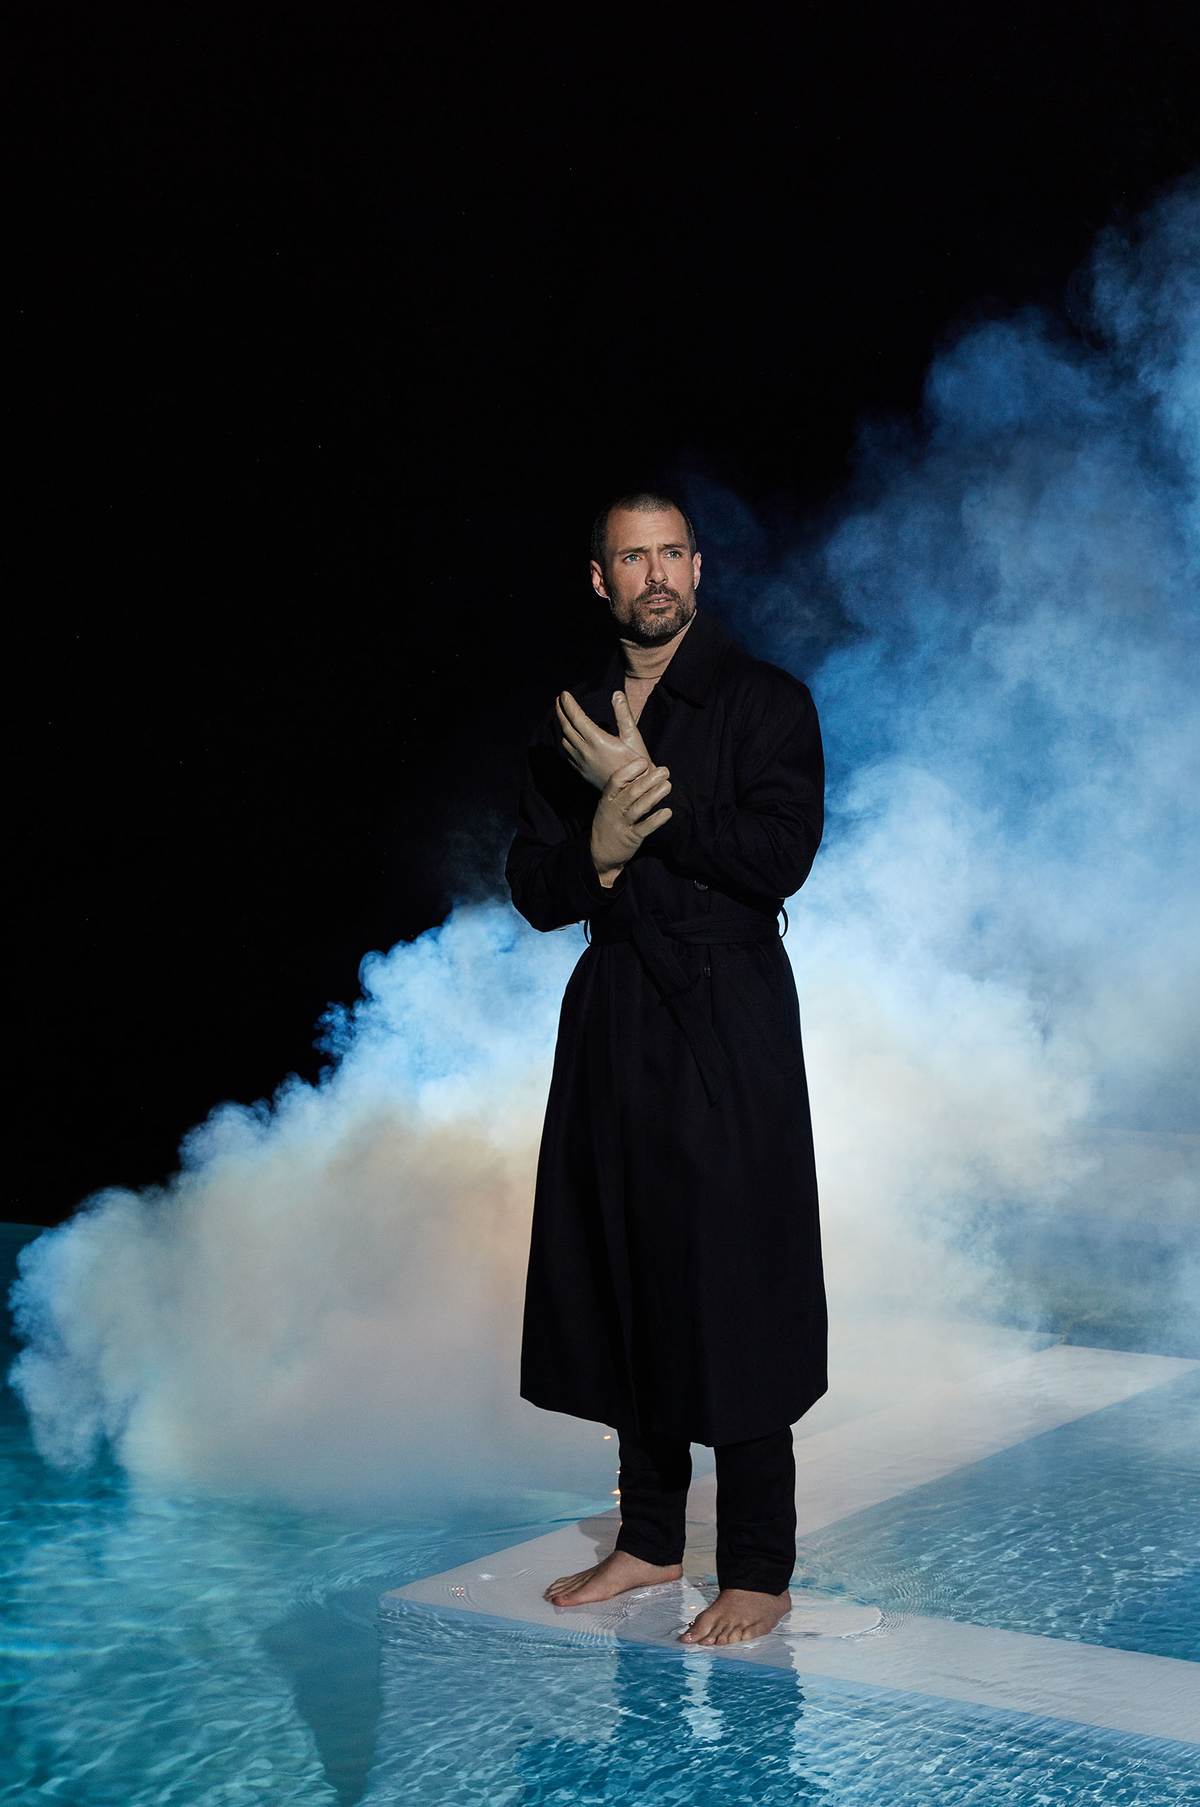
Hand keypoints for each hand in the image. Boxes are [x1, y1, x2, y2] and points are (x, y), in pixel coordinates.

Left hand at [557, 689, 651, 791]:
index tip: (564, 694)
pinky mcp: (583, 771)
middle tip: (559, 700)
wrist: (634, 791)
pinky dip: (566, 742)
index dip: (569, 704)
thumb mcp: (633, 736)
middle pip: (567, 727)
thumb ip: (623, 714)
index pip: (576, 717)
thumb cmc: (636, 763)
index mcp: (597, 740)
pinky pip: (568, 754)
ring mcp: (582, 763)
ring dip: (562, 727)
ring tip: (563, 717)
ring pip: (565, 741)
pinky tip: (569, 739)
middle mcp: (585, 751)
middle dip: (561, 712)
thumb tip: (617, 695)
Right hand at [589, 758, 672, 874]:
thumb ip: (623, 789)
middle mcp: (613, 810)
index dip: (630, 770)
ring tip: (668, 786)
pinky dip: (656, 820)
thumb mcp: (609, 805)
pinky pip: (644, 828)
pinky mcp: (631, 838)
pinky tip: (667, 812)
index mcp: (607, 799)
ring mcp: (622, 824)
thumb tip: (643, 769)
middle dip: (649, 780)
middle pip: (631, 792)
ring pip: (639, 808)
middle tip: (664, 771)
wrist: (599, 854)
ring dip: (655, 796)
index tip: (644, 762)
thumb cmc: (609, 823)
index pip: (616, 781)